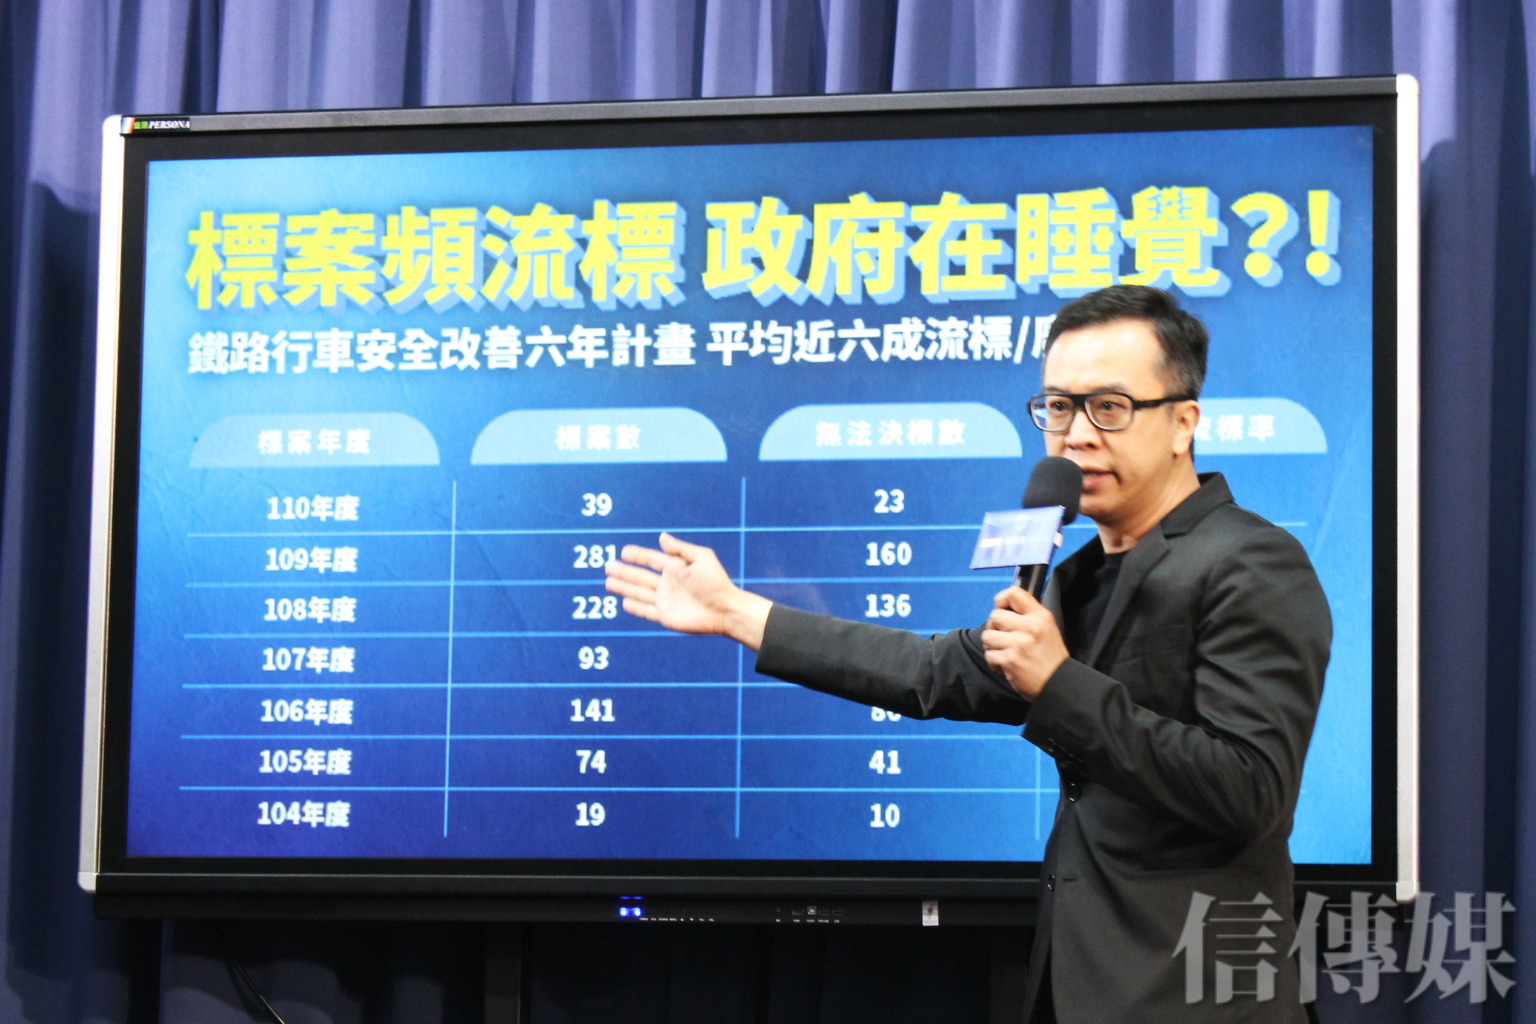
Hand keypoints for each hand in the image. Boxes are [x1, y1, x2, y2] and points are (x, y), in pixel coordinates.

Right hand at [604, 532, 772, 649]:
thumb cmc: (716, 582)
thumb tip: (661, 537)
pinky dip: (635, 607)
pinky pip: (646, 611)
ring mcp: (666, 601)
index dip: (637, 556)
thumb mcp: (701, 558)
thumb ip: (680, 549)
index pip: (651, 560)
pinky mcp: (666, 616)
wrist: (724, 609)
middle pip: (641, 576)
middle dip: (624, 571)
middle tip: (607, 566)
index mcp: (675, 568)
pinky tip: (624, 602)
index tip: (623, 552)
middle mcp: (668, 584)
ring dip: (624, 588)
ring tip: (608, 583)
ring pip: (639, 593)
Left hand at [981, 587, 1068, 699]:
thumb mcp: (1047, 629)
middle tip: (1004, 639)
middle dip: (995, 628)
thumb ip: (1028, 617)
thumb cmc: (1051, 657)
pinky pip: (989, 655)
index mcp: (1040, 615)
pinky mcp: (1010, 660)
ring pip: (988, 636)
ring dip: (993, 646)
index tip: (1003, 612)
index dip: (1001, 601)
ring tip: (1005, 653)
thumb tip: (1004, 609)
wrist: (1059, 684)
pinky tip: (1006, 666)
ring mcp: (1019, 643)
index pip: (1013, 593)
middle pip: (994, 616)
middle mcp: (1030, 626)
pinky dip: (995, 663)